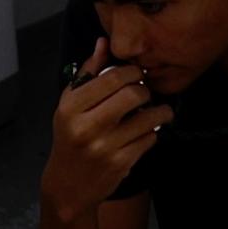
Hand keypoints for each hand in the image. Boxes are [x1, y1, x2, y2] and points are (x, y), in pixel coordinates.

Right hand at [40, 50, 172, 225]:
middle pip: (133, 94)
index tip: (137, 74)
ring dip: (159, 111)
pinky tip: (146, 131)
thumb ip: (88, 73)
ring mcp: (104, 147)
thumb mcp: (69, 105)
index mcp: (71, 108)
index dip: (132, 71)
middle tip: (146, 91)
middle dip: (146, 89)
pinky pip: (149, 138)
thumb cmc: (69, 138)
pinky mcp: (121, 164)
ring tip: (158, 110)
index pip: (112, 77)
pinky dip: (152, 132)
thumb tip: (104, 42)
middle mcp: (86, 126)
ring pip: (147, 117)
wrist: (68, 185)